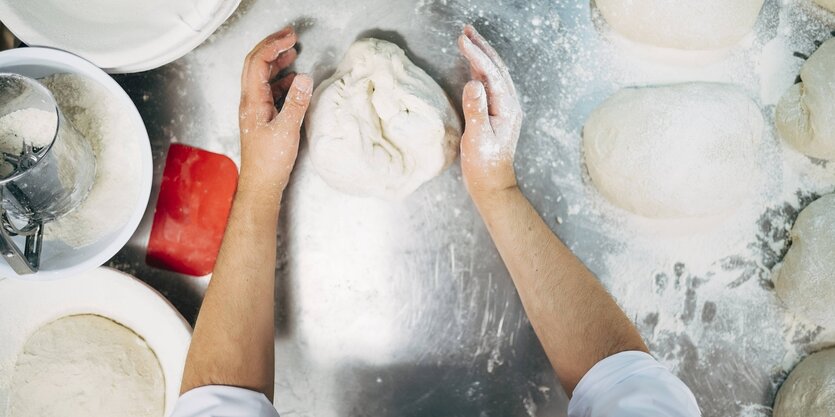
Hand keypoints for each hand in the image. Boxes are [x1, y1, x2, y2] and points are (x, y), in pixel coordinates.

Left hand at [238, 27, 312, 199]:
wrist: (261, 184)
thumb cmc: (270, 162)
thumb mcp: (287, 130)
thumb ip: (297, 103)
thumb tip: (304, 77)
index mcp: (252, 101)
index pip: (257, 63)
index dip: (272, 46)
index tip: (290, 38)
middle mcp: (250, 102)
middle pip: (255, 65)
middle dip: (272, 47)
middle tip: (290, 37)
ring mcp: (255, 110)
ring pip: (262, 77)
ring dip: (276, 62)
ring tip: (292, 53)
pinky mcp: (262, 118)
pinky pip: (269, 91)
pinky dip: (281, 80)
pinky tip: (293, 82)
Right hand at [457, 25, 522, 200]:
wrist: (492, 184)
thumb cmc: (485, 164)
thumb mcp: (477, 138)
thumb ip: (476, 110)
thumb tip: (472, 83)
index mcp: (506, 107)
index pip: (491, 74)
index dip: (477, 56)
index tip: (462, 40)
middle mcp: (508, 104)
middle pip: (496, 68)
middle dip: (481, 48)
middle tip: (466, 30)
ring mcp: (503, 108)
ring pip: (493, 74)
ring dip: (481, 56)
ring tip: (468, 40)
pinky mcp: (495, 114)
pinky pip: (489, 85)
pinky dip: (479, 70)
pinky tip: (471, 66)